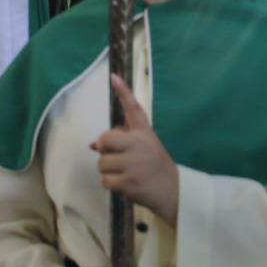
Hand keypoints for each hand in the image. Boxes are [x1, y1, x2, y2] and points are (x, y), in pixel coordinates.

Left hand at [93, 75, 178, 223]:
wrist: (173, 191)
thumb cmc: (154, 166)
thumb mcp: (145, 147)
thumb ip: (121, 141)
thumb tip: (93, 144)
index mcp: (144, 133)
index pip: (134, 109)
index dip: (123, 92)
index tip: (113, 76)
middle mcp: (139, 145)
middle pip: (105, 139)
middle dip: (105, 151)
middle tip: (118, 158)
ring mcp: (134, 164)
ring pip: (102, 163)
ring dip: (108, 171)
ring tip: (125, 173)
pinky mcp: (129, 182)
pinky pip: (105, 180)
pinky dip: (111, 184)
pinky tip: (124, 184)